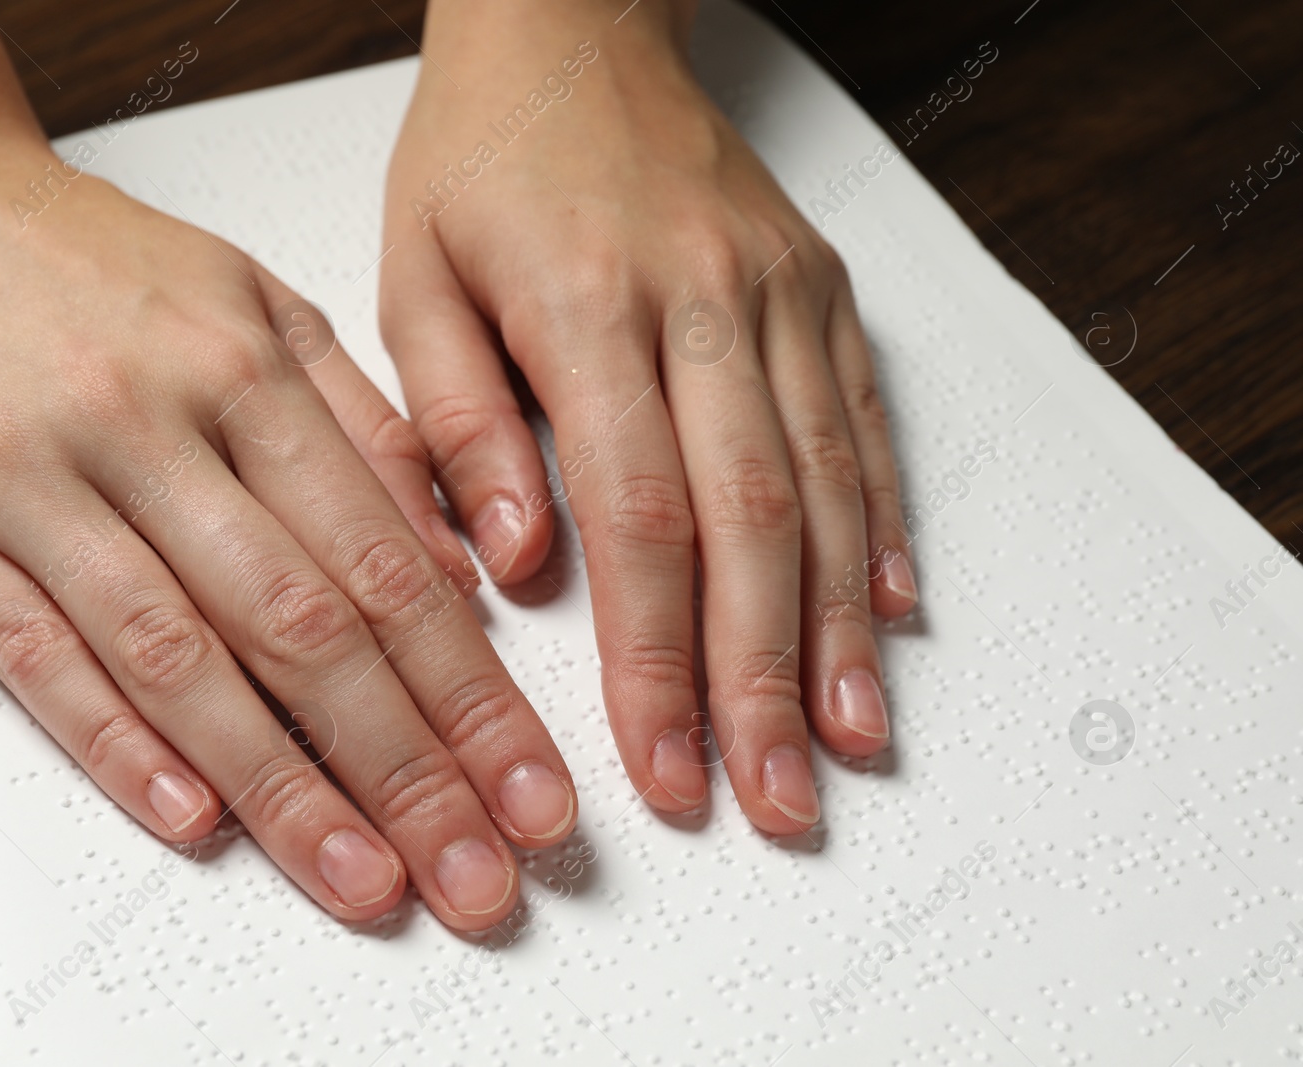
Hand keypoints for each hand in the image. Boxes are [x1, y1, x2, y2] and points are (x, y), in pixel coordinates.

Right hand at [0, 142, 576, 929]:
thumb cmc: (95, 264)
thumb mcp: (260, 305)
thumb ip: (364, 431)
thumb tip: (463, 569)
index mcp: (245, 371)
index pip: (384, 566)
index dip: (470, 695)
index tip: (526, 787)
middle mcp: (149, 426)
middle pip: (301, 629)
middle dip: (406, 770)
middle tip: (474, 875)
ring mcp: (32, 479)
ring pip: (178, 659)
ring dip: (282, 787)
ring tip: (365, 881)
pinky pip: (36, 654)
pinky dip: (118, 744)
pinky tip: (195, 818)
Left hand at [380, 0, 914, 832]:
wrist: (575, 30)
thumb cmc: (481, 160)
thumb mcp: (414, 275)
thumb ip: (457, 422)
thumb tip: (514, 563)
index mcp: (584, 304)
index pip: (637, 517)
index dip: (656, 658)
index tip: (665, 764)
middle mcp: (703, 301)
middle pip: (750, 521)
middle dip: (763, 678)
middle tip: (773, 797)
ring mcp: (777, 295)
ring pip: (825, 483)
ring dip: (841, 627)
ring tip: (849, 740)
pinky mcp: (819, 291)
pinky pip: (863, 421)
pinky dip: (882, 526)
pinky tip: (893, 612)